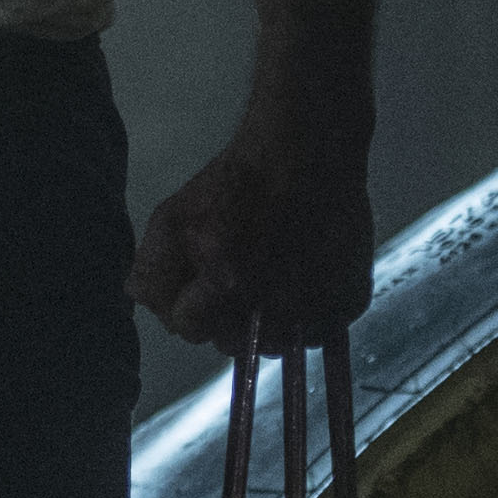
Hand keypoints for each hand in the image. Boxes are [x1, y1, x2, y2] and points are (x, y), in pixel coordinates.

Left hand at [132, 126, 373, 353]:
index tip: (201, 283)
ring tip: (270, 281)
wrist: (306, 151)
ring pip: (277, 345)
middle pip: (232, 344)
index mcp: (225, 284)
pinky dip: (309, 317)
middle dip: (225, 317)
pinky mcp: (349, 302)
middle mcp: (274, 306)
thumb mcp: (172, 216)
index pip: (188, 329)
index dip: (188, 306)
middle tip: (236, 278)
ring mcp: (317, 308)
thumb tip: (148, 306)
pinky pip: (319, 334)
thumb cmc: (238, 182)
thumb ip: (151, 270)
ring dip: (267, 323)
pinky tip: (302, 282)